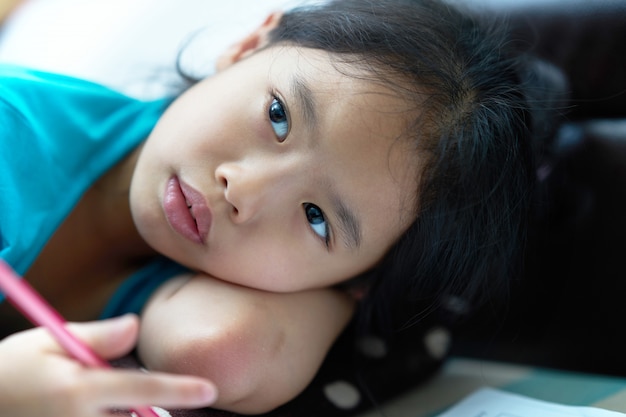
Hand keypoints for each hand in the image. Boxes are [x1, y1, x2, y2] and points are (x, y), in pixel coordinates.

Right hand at [0, 314, 216, 416]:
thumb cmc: (12, 370)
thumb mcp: (48, 341)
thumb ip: (98, 337)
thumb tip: (136, 326)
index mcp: (79, 389)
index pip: (142, 389)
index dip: (179, 389)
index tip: (210, 390)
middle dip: (159, 411)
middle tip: (173, 397)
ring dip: (135, 416)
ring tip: (117, 402)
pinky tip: (114, 410)